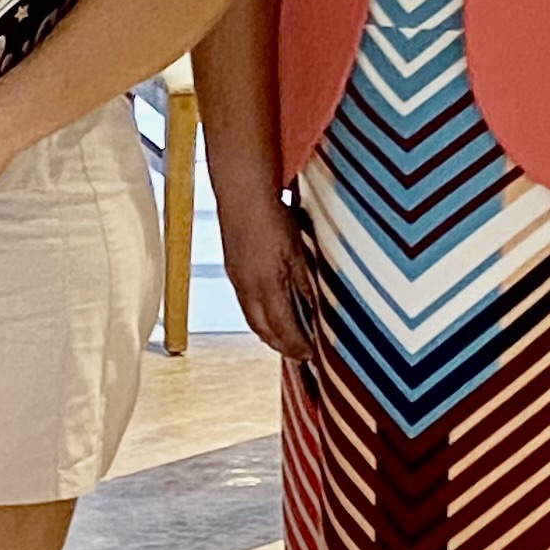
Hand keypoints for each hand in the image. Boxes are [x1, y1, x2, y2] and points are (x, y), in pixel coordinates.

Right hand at [220, 185, 314, 357]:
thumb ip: (306, 284)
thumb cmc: (273, 217)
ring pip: (252, 318)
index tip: (312, 356)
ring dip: (268, 333)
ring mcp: (236, 279)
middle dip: (281, 346)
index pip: (283, 328)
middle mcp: (247, 288)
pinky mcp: (232, 268)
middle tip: (299, 354)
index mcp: (266, 286)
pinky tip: (270, 311)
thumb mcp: (299, 252)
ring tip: (286, 339)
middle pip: (262, 330)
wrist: (241, 193)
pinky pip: (245, 303)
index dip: (297, 346)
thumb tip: (317, 312)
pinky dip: (259, 315)